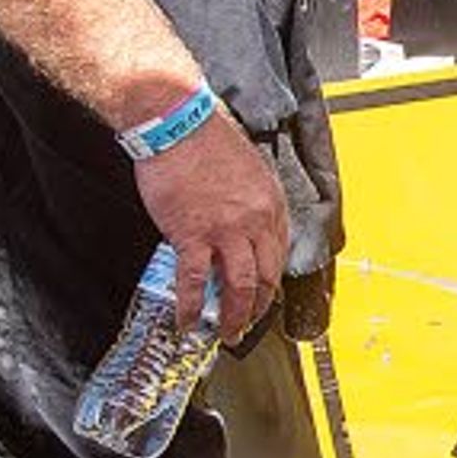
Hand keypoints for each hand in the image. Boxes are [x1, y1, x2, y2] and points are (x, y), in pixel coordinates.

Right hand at [135, 114, 286, 343]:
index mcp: (271, 203)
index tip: (263, 296)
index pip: (279, 253)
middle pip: (266, 276)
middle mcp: (256, 220)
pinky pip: (197, 280)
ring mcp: (226, 230)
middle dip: (259, 308)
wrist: (177, 123)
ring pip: (239, 286)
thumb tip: (243, 225)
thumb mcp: (247, 169)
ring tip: (226, 334)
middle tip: (248, 325)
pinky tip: (189, 321)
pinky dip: (193, 306)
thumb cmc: (206, 139)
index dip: (271, 281)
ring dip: (235, 316)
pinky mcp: (192, 234)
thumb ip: (250, 201)